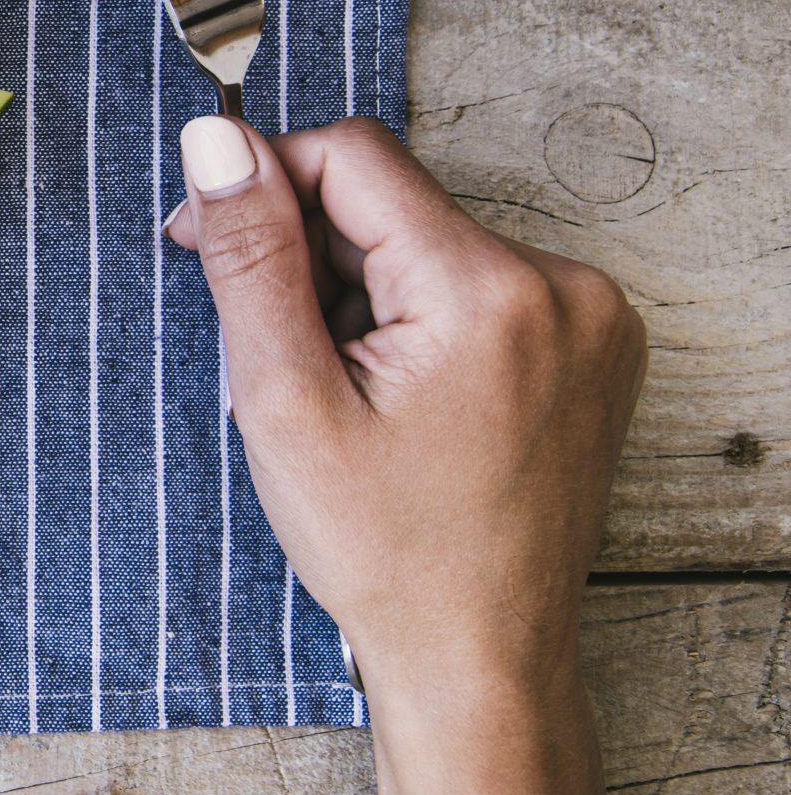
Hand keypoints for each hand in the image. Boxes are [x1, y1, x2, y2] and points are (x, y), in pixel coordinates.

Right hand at [168, 114, 643, 794]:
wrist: (480, 655)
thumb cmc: (385, 549)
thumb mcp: (286, 399)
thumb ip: (252, 256)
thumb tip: (216, 140)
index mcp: (488, 290)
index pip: (351, 157)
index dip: (261, 186)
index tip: (204, 244)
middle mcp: (561, 284)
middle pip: (390, 200)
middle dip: (311, 256)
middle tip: (274, 353)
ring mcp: (589, 314)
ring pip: (425, 239)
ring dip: (358, 287)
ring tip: (340, 387)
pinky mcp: (590, 341)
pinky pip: (472, 279)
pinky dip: (412, 314)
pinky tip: (392, 391)